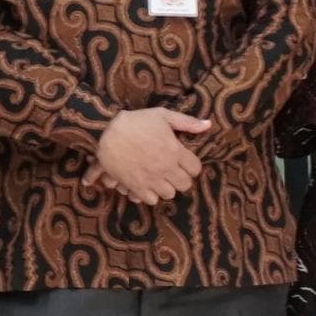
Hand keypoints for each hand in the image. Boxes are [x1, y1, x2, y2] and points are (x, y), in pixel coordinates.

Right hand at [89, 107, 216, 204]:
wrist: (107, 133)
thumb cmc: (136, 122)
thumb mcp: (162, 115)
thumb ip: (187, 122)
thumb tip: (209, 125)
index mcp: (176, 151)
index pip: (196, 168)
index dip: (191, 166)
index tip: (184, 161)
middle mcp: (166, 168)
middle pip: (185, 184)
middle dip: (180, 178)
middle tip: (172, 171)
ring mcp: (152, 179)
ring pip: (169, 194)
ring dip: (166, 188)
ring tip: (160, 179)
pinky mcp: (137, 186)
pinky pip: (151, 200)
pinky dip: (150, 195)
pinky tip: (147, 186)